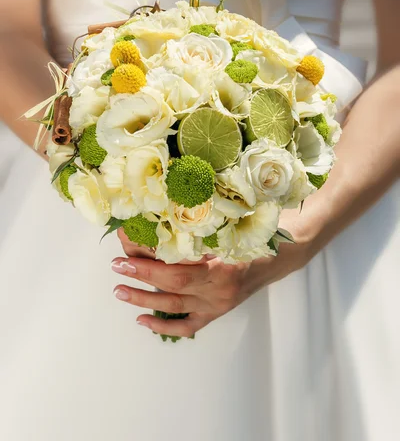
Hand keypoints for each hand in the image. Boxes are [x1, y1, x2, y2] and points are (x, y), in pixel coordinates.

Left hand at [112, 225, 312, 337]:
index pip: (177, 268)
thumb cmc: (260, 230)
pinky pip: (190, 325)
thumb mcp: (233, 223)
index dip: (148, 262)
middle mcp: (220, 289)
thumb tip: (160, 217)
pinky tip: (143, 320)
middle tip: (116, 267)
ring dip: (145, 300)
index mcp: (224, 264)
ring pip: (175, 308)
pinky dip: (165, 326)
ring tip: (120, 291)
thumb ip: (202, 226)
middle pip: (172, 287)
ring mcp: (220, 304)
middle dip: (140, 277)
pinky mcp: (220, 310)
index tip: (125, 250)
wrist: (287, 251)